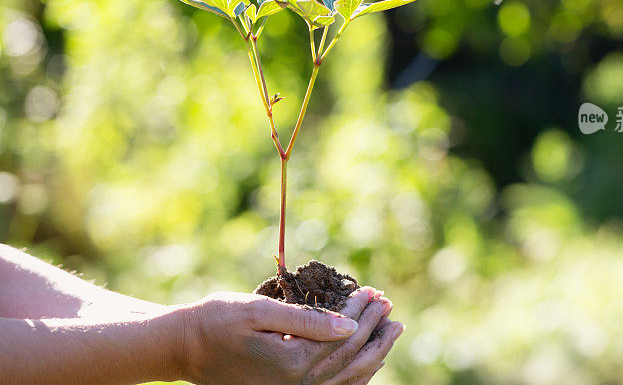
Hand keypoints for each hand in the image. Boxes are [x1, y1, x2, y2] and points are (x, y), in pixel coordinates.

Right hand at [175, 288, 403, 384]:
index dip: (361, 312)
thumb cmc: (218, 321)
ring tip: (392, 330)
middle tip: (390, 305)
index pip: (342, 336)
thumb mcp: (259, 312)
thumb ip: (306, 320)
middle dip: (374, 329)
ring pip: (348, 377)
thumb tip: (348, 325)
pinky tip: (368, 360)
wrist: (186, 348)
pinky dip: (356, 374)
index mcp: (292, 363)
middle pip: (350, 357)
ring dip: (373, 352)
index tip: (375, 290)